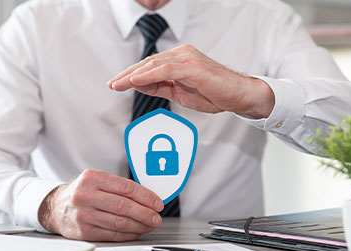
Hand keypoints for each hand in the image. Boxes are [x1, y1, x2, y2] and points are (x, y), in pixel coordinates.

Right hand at [38, 169, 163, 240]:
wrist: (55, 206)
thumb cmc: (82, 192)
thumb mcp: (96, 181)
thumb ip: (118, 187)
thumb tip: (148, 198)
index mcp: (92, 178)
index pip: (125, 187)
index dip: (145, 196)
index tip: (157, 203)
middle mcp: (85, 195)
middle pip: (123, 206)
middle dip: (144, 213)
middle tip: (156, 217)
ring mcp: (83, 214)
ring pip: (118, 222)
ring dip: (139, 226)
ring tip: (150, 225)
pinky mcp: (82, 231)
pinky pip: (111, 234)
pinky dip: (127, 234)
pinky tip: (136, 231)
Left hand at [108, 44, 274, 118]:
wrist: (238, 95)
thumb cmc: (213, 94)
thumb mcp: (180, 93)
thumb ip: (161, 87)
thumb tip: (140, 86)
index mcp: (179, 60)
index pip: (150, 66)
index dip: (132, 75)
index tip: (118, 84)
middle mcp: (181, 55)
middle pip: (148, 63)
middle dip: (127, 75)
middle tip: (112, 84)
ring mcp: (187, 59)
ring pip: (154, 65)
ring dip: (133, 75)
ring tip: (118, 84)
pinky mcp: (192, 66)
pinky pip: (165, 69)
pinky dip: (149, 75)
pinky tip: (136, 81)